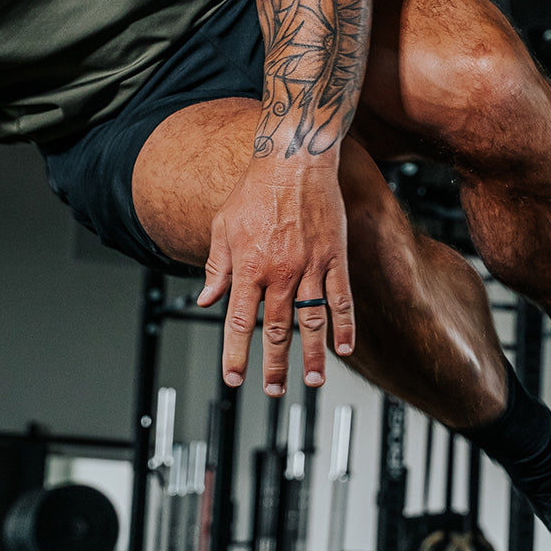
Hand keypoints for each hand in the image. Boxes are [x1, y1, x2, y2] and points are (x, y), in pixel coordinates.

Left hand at [197, 155, 355, 394]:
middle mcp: (279, 271)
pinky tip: (345, 347)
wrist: (293, 160)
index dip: (236, 353)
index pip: (240, 321)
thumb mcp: (223, 227)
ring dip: (311, 356)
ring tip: (311, 382)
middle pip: (276, 330)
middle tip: (274, 390)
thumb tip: (205, 299)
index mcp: (248, 266)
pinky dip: (344, 325)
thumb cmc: (255, 189)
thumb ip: (216, 267)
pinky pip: (341, 298)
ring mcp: (310, 266)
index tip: (234, 377)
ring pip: (311, 321)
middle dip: (274, 365)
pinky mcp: (334, 257)